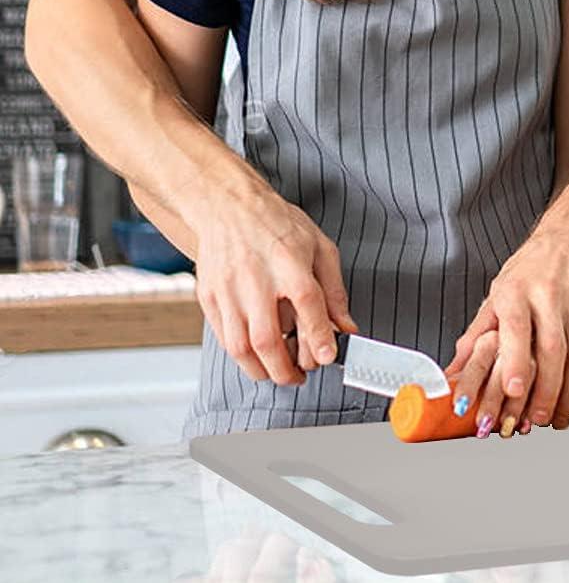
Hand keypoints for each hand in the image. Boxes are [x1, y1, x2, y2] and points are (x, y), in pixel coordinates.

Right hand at [189, 181, 357, 386]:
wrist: (229, 206)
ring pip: (240, 347)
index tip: (327, 357)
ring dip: (262, 370)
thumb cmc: (276, 224)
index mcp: (288, 261)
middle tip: (300, 375)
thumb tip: (346, 326)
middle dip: (286, 369)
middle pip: (267, 337)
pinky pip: (223, 339)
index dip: (319, 335)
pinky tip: (257, 356)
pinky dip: (241, 356)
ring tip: (279, 372)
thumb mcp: (319, 247)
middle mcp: (255, 278)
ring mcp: (227, 290)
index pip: (306, 303)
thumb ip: (334, 290)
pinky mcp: (208, 298)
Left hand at [447, 222, 568, 430]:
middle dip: (545, 392)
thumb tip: (450, 374)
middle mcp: (550, 295)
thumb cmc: (531, 269)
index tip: (514, 391)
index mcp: (517, 290)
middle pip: (553, 350)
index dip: (517, 361)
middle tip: (534, 421)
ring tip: (557, 420)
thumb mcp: (498, 293)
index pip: (517, 327)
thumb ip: (476, 336)